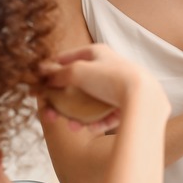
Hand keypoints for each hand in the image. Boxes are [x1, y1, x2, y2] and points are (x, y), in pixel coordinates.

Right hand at [40, 44, 165, 131]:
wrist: (142, 97)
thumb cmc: (110, 78)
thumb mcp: (77, 72)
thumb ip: (58, 74)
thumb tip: (42, 74)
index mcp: (97, 53)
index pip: (69, 58)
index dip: (53, 69)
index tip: (40, 83)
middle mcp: (108, 68)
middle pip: (79, 85)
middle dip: (64, 101)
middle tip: (52, 114)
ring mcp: (118, 86)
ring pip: (91, 102)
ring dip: (78, 116)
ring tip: (73, 126)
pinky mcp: (126, 104)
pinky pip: (106, 114)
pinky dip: (96, 122)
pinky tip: (89, 129)